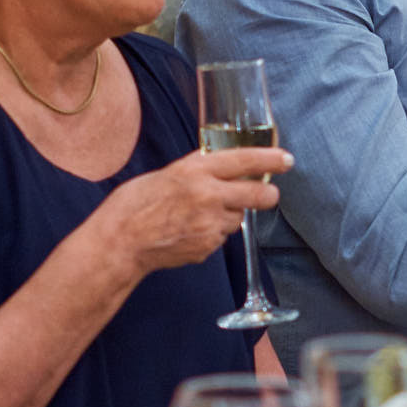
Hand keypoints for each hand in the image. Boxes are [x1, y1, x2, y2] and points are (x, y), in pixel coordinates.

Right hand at [99, 147, 288, 274]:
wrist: (119, 242)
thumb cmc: (134, 204)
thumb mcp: (168, 173)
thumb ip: (197, 169)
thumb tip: (220, 163)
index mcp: (196, 171)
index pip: (243, 160)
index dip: (269, 159)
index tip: (286, 159)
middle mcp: (208, 196)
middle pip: (257, 194)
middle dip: (268, 194)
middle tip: (269, 194)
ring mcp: (209, 224)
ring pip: (236, 218)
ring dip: (228, 215)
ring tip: (197, 215)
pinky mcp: (207, 247)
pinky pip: (220, 237)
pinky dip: (211, 233)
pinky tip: (188, 231)